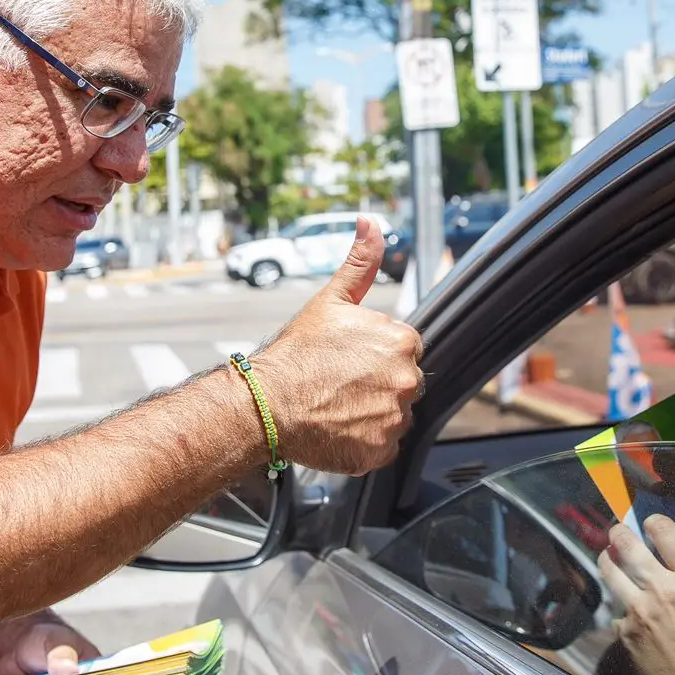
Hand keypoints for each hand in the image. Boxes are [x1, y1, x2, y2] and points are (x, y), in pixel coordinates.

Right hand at [251, 217, 423, 475]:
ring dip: (372, 413)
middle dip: (377, 385)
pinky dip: (364, 441)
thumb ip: (360, 263)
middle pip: (402, 384)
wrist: (267, 403)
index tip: (348, 362)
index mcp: (402, 342)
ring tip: (337, 406)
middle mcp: (407, 381)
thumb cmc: (296, 353)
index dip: (374, 357)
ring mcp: (395, 419)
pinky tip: (338, 427)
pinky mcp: (381, 451)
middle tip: (340, 385)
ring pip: (393, 416)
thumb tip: (372, 223)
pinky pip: (382, 446)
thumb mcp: (330, 301)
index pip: (403, 352)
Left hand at [600, 517, 674, 674]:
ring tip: (607, 557)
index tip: (648, 523)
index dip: (654, 522)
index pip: (667, 534)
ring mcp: (640, 609)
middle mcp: (665, 589)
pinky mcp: (625, 628)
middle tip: (615, 532)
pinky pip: (615, 607)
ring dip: (606, 560)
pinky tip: (626, 608)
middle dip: (617, 533)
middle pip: (628, 546)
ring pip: (610, 571)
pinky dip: (618, 605)